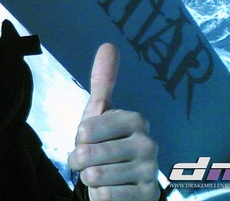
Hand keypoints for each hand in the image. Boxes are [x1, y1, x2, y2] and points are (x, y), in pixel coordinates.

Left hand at [68, 44, 160, 200]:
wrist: (119, 184)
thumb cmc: (104, 145)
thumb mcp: (98, 113)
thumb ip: (103, 80)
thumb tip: (109, 44)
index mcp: (135, 120)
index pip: (85, 128)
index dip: (79, 138)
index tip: (90, 139)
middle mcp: (148, 143)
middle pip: (87, 153)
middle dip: (79, 160)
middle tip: (91, 161)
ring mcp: (150, 171)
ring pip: (94, 176)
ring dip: (88, 178)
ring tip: (99, 175)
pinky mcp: (148, 196)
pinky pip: (105, 196)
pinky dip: (99, 196)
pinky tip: (111, 191)